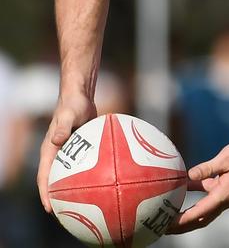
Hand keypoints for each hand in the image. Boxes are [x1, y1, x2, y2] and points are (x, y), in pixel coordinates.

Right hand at [37, 92, 96, 211]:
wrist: (80, 95)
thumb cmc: (72, 104)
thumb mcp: (68, 115)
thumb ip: (63, 127)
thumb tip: (56, 141)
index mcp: (49, 151)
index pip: (44, 177)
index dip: (45, 194)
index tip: (49, 208)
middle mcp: (57, 153)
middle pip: (55, 180)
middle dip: (58, 197)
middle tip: (66, 213)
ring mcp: (68, 151)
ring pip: (69, 174)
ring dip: (73, 188)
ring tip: (84, 204)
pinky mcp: (80, 147)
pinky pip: (82, 164)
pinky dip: (88, 174)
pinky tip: (102, 181)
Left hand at [167, 138, 228, 234]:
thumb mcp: (227, 157)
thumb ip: (207, 168)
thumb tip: (188, 176)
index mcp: (224, 194)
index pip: (198, 213)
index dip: (180, 221)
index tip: (165, 225)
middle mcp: (224, 199)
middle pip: (199, 219)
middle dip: (180, 226)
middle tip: (161, 227)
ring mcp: (226, 193)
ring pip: (203, 209)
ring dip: (187, 213)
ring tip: (168, 212)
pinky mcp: (227, 186)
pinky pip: (208, 194)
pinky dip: (195, 194)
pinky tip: (184, 184)